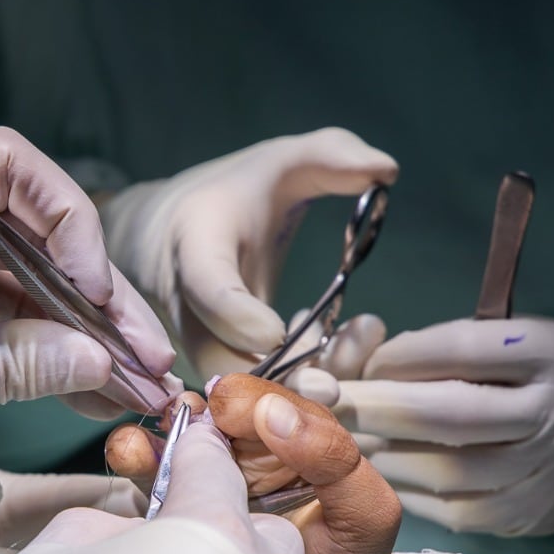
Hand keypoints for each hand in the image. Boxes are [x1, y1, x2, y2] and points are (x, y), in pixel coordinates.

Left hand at [0, 127, 179, 529]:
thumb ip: (6, 367)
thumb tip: (98, 357)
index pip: (2, 165)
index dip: (66, 217)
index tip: (93, 288)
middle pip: (22, 235)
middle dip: (91, 295)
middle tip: (150, 357)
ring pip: (11, 286)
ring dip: (72, 333)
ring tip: (138, 387)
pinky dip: (31, 357)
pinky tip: (88, 392)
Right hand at [98, 127, 396, 379]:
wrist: (167, 230)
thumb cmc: (237, 192)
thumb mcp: (279, 160)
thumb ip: (330, 155)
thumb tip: (386, 169)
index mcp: (195, 241)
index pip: (205, 286)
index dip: (236, 316)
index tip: (276, 335)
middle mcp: (183, 301)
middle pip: (212, 356)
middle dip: (268, 383)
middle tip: (329, 389)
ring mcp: (193, 340)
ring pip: (230, 387)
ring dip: (286, 397)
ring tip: (342, 381)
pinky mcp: (213, 365)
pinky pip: (243, 394)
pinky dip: (286, 398)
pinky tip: (330, 377)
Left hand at [326, 317, 553, 553]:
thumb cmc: (545, 378)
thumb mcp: (519, 342)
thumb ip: (451, 347)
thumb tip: (359, 360)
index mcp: (551, 355)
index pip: (459, 349)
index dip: (397, 354)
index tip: (359, 357)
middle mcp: (552, 416)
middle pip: (445, 414)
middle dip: (373, 406)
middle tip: (324, 399)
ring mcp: (540, 475)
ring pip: (438, 468)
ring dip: (376, 451)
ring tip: (339, 435)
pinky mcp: (519, 518)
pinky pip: (443, 506)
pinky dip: (399, 486)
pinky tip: (371, 469)